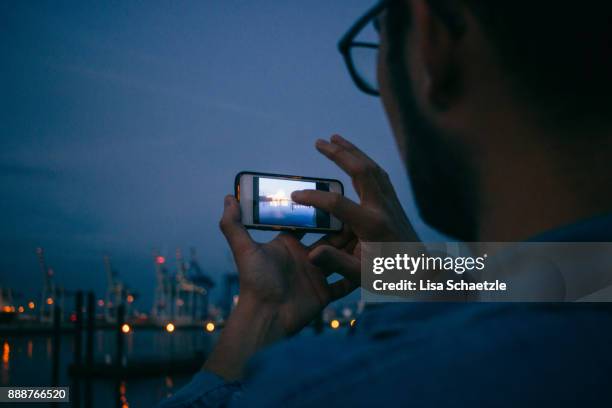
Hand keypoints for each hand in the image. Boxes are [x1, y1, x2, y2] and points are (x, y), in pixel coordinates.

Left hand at [204, 195, 355, 379]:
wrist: (265, 318)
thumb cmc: (254, 283)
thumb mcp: (244, 249)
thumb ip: (233, 223)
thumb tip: (228, 197)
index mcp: (288, 244)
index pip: (307, 222)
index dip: (320, 210)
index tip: (335, 194)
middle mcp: (304, 257)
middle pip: (329, 237)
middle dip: (344, 226)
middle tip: (360, 210)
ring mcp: (316, 275)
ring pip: (341, 256)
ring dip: (354, 246)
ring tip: (372, 231)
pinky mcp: (325, 293)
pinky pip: (346, 282)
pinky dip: (358, 274)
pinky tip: (374, 262)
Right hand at [292, 134, 417, 285]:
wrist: (422, 274)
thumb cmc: (391, 276)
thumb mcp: (361, 276)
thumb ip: (335, 263)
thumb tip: (311, 253)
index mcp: (372, 225)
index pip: (338, 204)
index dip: (314, 198)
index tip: (296, 196)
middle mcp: (383, 208)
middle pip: (361, 171)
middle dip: (339, 154)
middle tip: (319, 141)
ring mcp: (391, 203)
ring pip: (372, 167)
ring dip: (353, 151)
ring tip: (334, 139)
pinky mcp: (394, 203)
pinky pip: (379, 174)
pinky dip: (364, 161)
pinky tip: (355, 158)